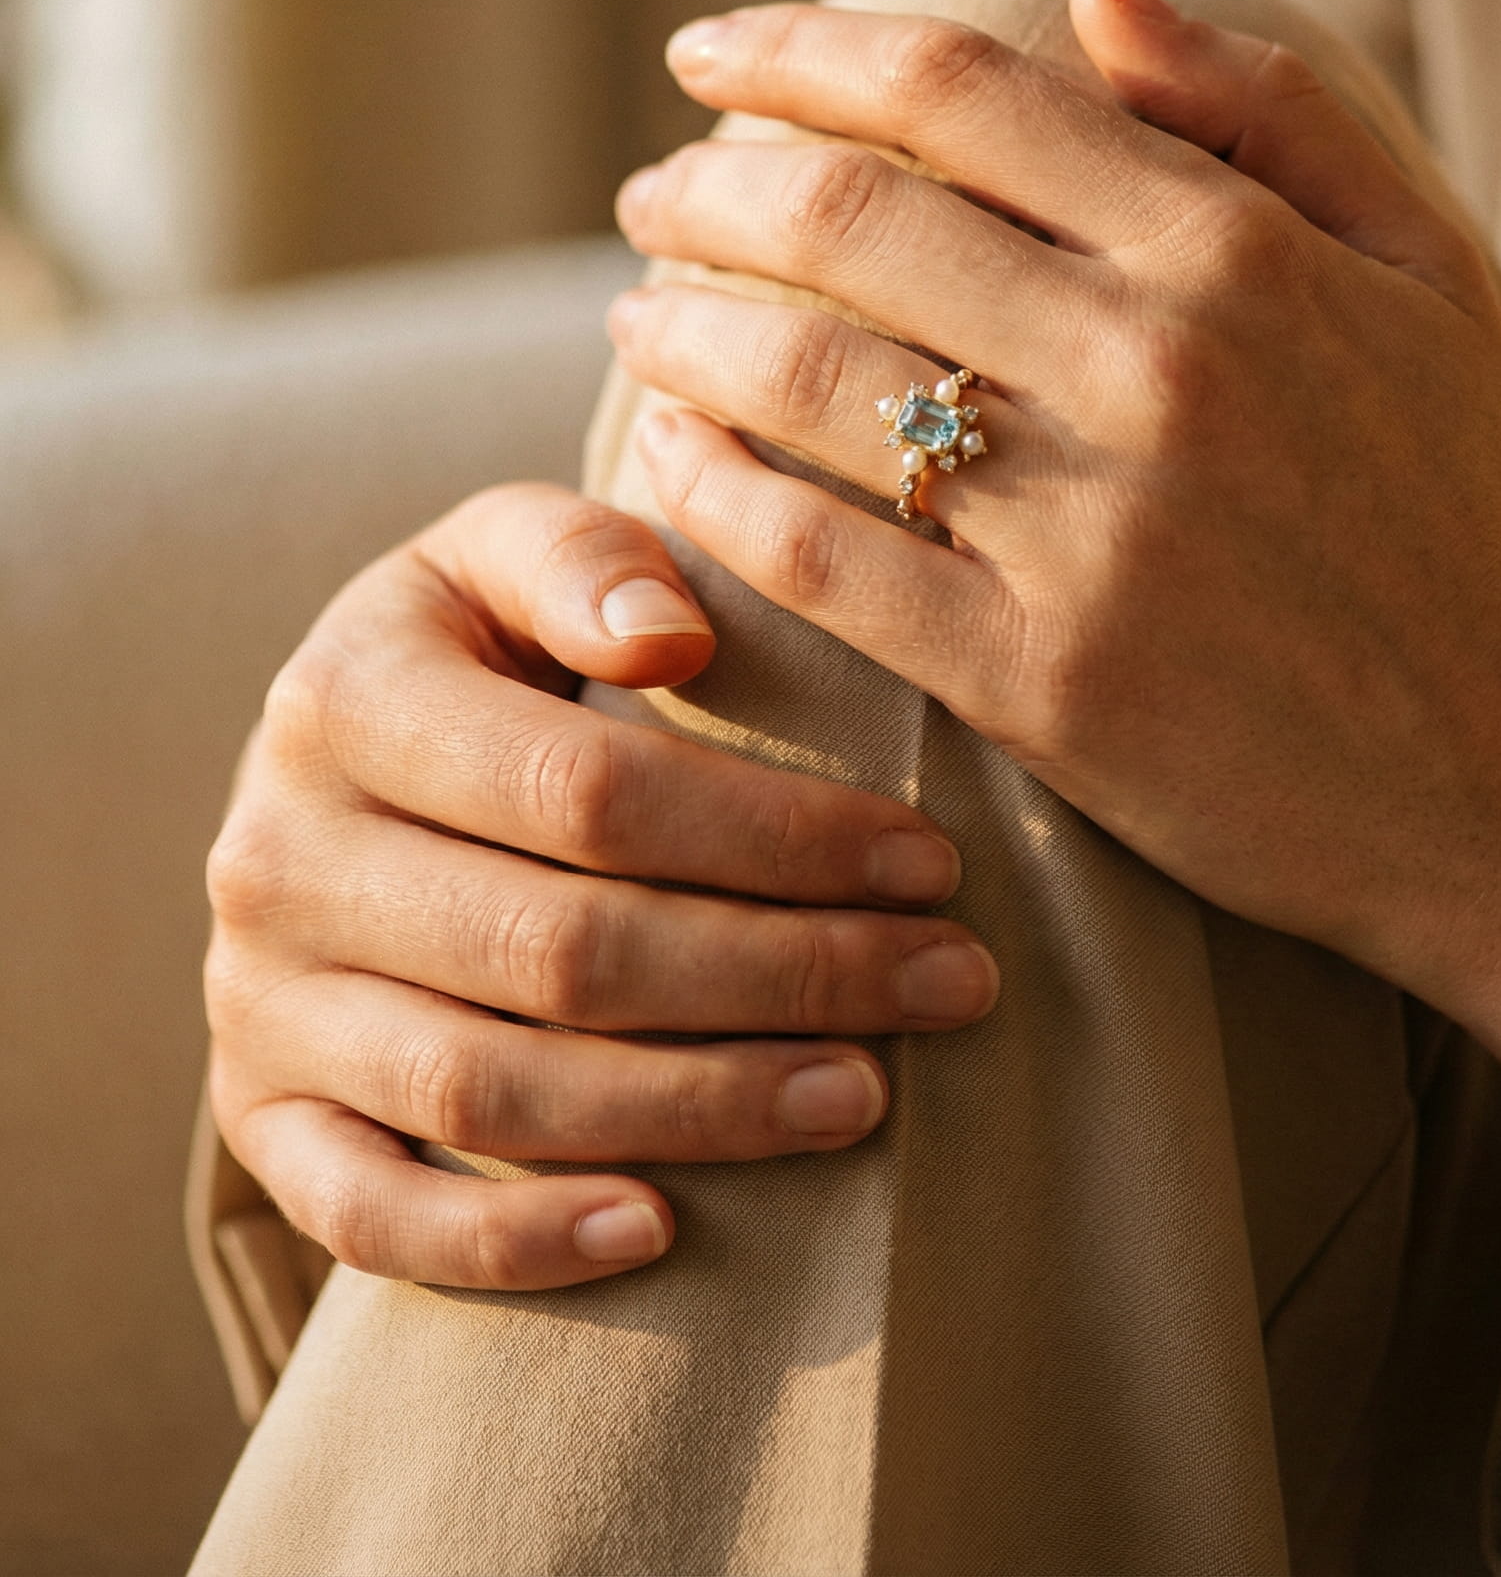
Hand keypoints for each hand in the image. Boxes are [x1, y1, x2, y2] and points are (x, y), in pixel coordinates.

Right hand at [205, 482, 996, 1292]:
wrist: (333, 761)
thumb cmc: (477, 647)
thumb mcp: (508, 552)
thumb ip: (585, 561)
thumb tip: (670, 638)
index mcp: (345, 698)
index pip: (588, 791)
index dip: (774, 836)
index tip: (929, 863)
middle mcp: (278, 855)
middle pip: (560, 951)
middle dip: (784, 975)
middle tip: (950, 983)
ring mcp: (258, 998)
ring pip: (488, 1091)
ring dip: (695, 1111)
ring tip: (866, 1095)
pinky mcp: (257, 1112)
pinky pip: (365, 1213)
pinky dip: (507, 1242)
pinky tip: (656, 1231)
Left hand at [610, 0, 1500, 1274]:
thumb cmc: (1467, 515)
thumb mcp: (1427, 274)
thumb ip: (1268, 111)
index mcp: (1238, 252)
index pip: (960, 92)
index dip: (803, 49)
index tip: (706, 51)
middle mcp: (1155, 372)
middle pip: (852, 221)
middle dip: (710, 184)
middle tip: (649, 189)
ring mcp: (1093, 535)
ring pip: (810, 382)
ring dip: (684, 324)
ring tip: (638, 313)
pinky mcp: (1046, 687)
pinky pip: (822, 562)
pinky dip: (713, 493)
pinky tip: (666, 454)